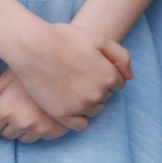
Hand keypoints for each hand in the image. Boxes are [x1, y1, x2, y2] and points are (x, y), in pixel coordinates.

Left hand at [0, 68, 71, 141]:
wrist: (64, 67)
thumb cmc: (30, 69)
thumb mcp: (4, 80)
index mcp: (7, 109)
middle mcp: (23, 122)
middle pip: (5, 135)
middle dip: (6, 123)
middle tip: (16, 105)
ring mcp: (41, 129)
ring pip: (22, 138)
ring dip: (23, 127)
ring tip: (30, 107)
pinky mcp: (55, 132)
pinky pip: (40, 138)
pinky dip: (39, 129)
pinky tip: (43, 112)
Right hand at [4, 17, 132, 128]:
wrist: (31, 46)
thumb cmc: (63, 38)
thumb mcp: (98, 38)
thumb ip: (121, 56)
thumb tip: (130, 77)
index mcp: (108, 76)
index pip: (118, 82)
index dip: (105, 72)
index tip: (89, 65)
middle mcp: (97, 94)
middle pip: (106, 96)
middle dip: (97, 86)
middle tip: (78, 72)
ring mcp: (80, 106)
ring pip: (95, 110)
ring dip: (89, 101)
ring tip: (72, 86)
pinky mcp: (62, 114)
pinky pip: (80, 125)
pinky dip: (78, 117)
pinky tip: (69, 103)